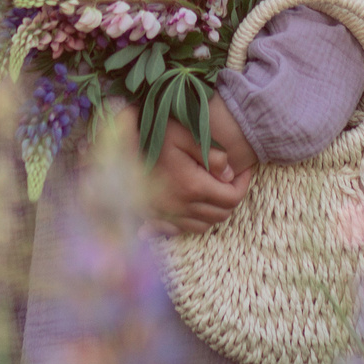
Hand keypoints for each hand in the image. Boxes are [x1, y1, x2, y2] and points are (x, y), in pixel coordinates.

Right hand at [151, 115, 251, 234]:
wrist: (119, 144)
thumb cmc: (155, 134)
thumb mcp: (186, 134)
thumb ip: (211, 154)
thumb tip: (228, 174)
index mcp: (191, 186)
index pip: (231, 198)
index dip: (243, 185)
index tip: (243, 171)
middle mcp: (181, 206)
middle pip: (222, 214)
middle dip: (232, 198)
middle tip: (231, 179)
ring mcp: (168, 215)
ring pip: (206, 225)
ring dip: (216, 210)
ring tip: (216, 190)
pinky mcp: (156, 217)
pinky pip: (185, 229)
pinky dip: (197, 221)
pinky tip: (195, 206)